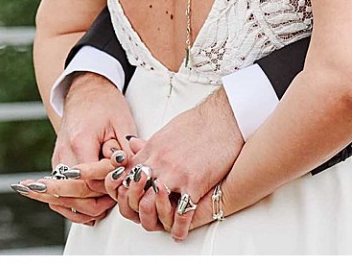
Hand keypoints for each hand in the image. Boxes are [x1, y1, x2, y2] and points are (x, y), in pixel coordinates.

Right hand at [40, 72, 138, 223]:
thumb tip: (127, 175)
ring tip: (108, 204)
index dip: (110, 183)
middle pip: (77, 192)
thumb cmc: (105, 104)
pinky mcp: (57, 167)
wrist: (85, 92)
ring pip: (66, 199)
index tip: (124, 180)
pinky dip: (75, 207)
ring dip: (87, 207)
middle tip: (119, 198)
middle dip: (99, 200)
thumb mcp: (122, 122)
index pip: (91, 177)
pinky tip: (93, 210)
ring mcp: (57, 162)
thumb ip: (125, 150)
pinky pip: (60, 196)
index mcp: (79, 141)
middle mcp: (63, 154)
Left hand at [116, 89, 244, 235]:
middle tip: (145, 216)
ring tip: (161, 224)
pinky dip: (179, 228)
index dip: (127, 192)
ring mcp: (175, 174)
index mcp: (151, 150)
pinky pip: (182, 213)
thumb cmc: (200, 122)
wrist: (225, 117)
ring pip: (150, 206)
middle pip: (134, 194)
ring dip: (154, 219)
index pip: (126, 177)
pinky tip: (179, 233)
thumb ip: (149, 144)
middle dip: (136, 209)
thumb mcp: (166, 131)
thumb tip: (134, 146)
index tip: (134, 199)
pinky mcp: (195, 183)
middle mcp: (159, 163)